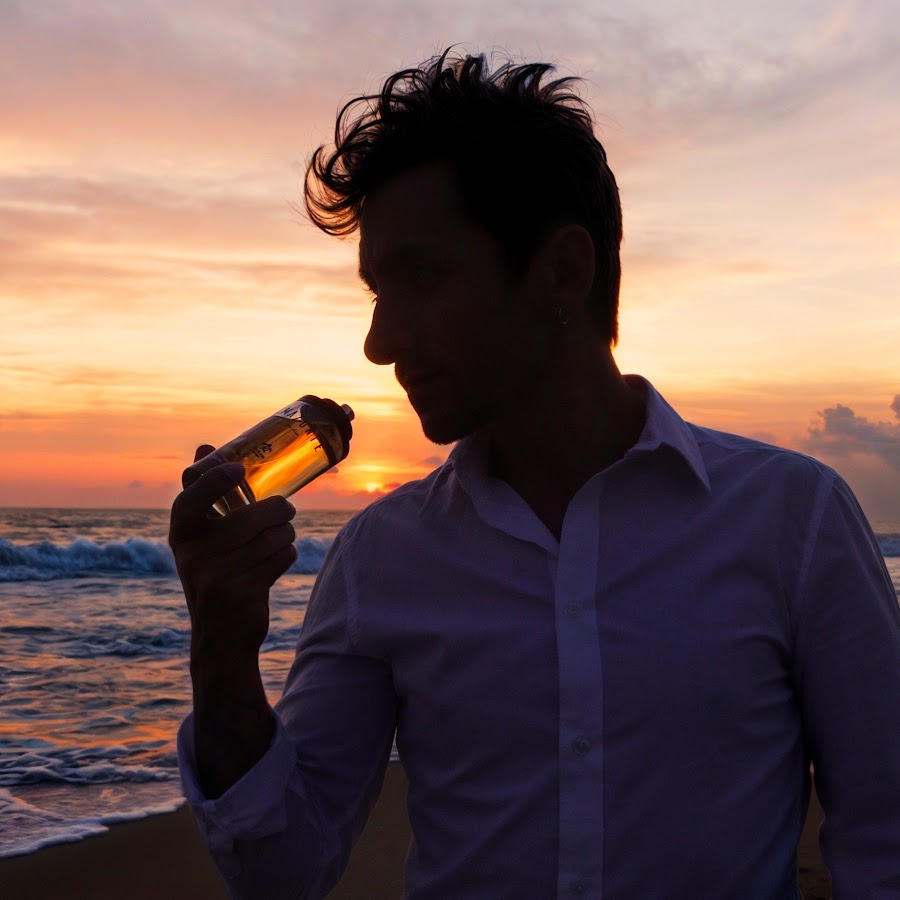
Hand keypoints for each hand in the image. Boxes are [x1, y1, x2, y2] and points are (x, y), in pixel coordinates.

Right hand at [169, 445, 296, 663]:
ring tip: (281, 540)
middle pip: (252, 517)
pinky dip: (288, 555)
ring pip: (272, 537)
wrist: (220, 640)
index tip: (238, 468)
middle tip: (287, 512)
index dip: (212, 482)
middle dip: (280, 511)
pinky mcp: (240, 594)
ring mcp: (215, 577)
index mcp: (182, 536)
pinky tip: (278, 561)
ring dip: (286, 535)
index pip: (189, 501)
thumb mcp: (203, 540)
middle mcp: (193, 556)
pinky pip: (280, 557)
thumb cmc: (218, 575)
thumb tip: (203, 446)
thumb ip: (206, 495)